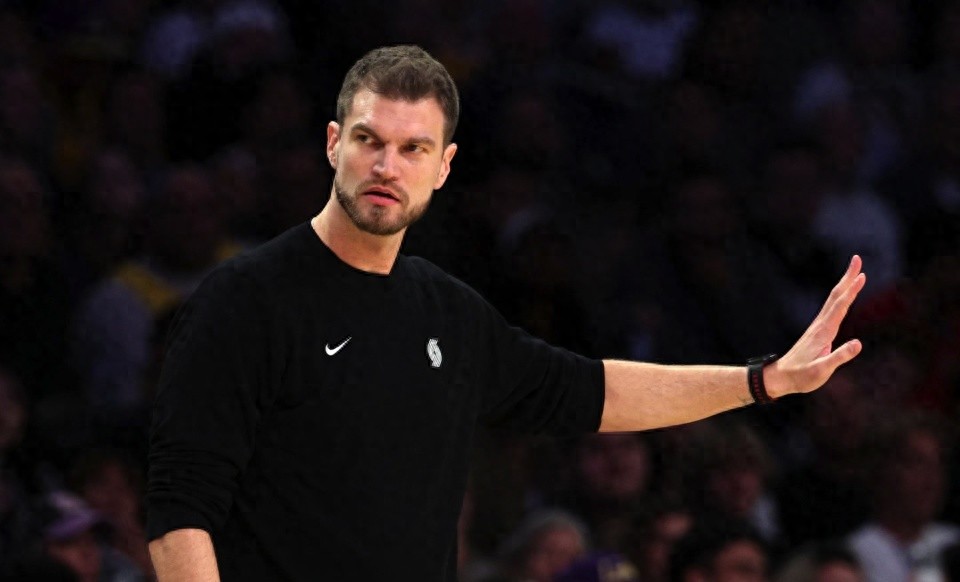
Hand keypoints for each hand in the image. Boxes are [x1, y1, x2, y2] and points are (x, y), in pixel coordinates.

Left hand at [765, 255, 865, 397]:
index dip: (851, 290)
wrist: (782, 377)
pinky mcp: (819, 331)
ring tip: (855, 271)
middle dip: (847, 277)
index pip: (840, 306)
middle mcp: (821, 325)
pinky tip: (844, 295)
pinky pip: (833, 308)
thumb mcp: (821, 371)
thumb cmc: (801, 376)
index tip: (862, 275)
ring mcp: (819, 327)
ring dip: (845, 284)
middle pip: (836, 296)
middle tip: (857, 259)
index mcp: (824, 332)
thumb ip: (839, 357)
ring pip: (834, 300)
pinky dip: (841, 297)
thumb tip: (858, 343)